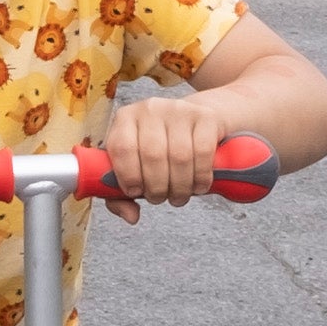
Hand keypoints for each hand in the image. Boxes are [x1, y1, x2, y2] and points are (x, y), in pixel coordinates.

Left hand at [102, 95, 225, 225]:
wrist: (199, 121)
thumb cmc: (162, 148)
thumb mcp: (137, 167)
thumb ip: (121, 195)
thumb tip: (131, 217)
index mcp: (125, 119)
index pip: (121, 147)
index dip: (128, 176)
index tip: (136, 192)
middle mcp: (150, 109)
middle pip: (152, 155)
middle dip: (157, 187)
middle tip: (160, 198)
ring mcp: (178, 109)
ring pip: (179, 156)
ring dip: (180, 186)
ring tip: (179, 196)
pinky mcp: (205, 116)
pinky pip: (203, 152)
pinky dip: (201, 176)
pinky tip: (198, 186)